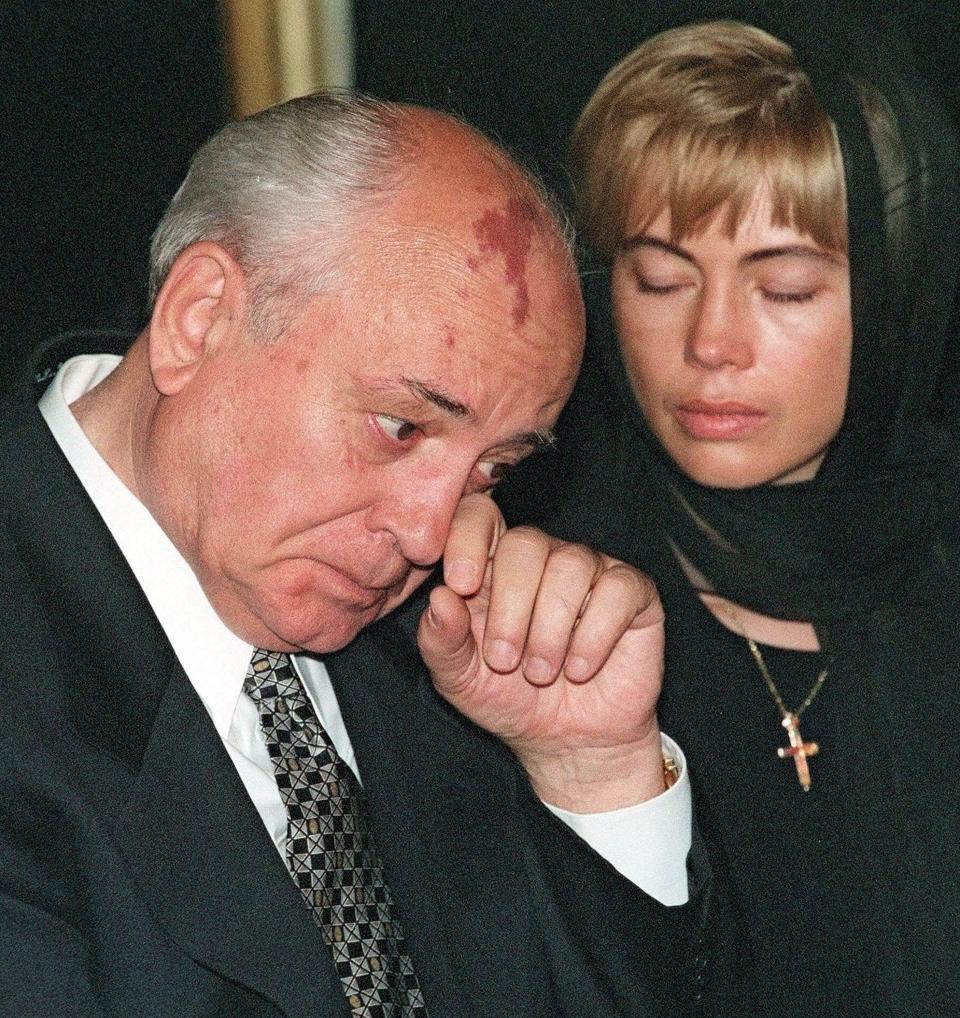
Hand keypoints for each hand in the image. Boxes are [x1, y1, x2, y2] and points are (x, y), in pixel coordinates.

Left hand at [418, 494, 666, 811]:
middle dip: (511, 606)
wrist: (568, 743)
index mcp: (492, 566)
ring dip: (551, 629)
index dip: (468, 539)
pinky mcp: (632, 593)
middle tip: (504, 661)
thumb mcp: (459, 679)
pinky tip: (580, 668)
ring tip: (542, 674)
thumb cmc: (509, 700)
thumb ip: (441, 640)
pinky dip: (594, 636)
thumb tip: (440, 598)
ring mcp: (590, 571)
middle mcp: (542, 558)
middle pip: (525, 543)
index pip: (479, 516)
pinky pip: (617, 590)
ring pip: (570, 565)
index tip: (461, 584)